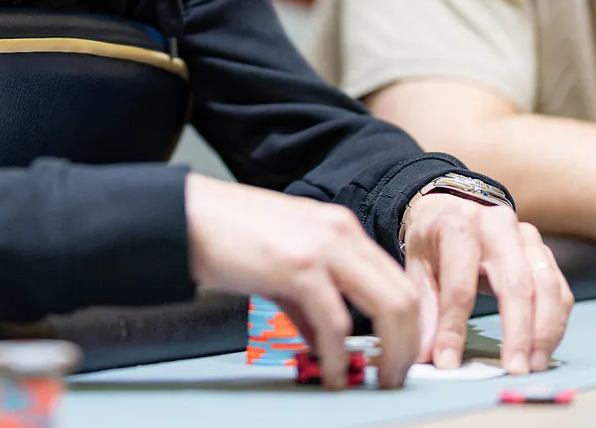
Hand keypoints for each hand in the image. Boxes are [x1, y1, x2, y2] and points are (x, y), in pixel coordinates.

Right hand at [185, 174, 418, 389]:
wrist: (186, 215)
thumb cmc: (225, 236)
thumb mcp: (280, 265)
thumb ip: (306, 301)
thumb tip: (322, 339)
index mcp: (339, 228)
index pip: (396, 279)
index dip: (407, 324)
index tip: (401, 355)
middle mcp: (341, 232)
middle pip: (405, 296)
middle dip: (410, 345)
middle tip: (398, 376)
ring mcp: (323, 247)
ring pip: (389, 307)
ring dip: (390, 353)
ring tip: (376, 380)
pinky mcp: (299, 267)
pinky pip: (336, 323)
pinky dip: (338, 356)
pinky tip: (330, 373)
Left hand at [401, 193, 571, 374]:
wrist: (454, 207)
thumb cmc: (434, 241)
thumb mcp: (417, 265)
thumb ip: (424, 308)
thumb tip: (429, 355)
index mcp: (457, 224)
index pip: (459, 283)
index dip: (454, 327)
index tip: (448, 361)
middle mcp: (498, 225)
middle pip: (515, 283)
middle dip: (517, 331)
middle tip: (513, 369)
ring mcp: (527, 236)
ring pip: (546, 286)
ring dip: (545, 330)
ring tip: (534, 365)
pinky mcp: (545, 251)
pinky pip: (560, 288)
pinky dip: (557, 321)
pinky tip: (544, 347)